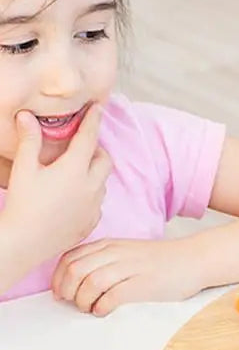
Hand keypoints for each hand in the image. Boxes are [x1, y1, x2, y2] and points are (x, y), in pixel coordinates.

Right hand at [3, 105, 110, 266]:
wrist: (26, 242)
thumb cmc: (23, 204)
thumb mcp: (24, 169)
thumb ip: (29, 140)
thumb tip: (27, 115)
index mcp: (75, 169)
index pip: (89, 138)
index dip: (93, 121)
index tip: (98, 108)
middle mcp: (91, 186)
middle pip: (105, 159)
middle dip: (97, 149)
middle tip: (82, 146)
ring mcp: (95, 205)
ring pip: (102, 182)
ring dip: (94, 172)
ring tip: (74, 171)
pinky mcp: (93, 221)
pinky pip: (98, 202)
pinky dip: (91, 194)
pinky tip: (74, 196)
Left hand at [51, 238, 199, 315]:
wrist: (195, 259)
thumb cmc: (162, 261)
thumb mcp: (128, 252)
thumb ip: (105, 260)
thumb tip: (78, 280)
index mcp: (110, 245)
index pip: (70, 258)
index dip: (58, 278)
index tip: (61, 293)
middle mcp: (116, 253)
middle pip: (76, 271)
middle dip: (67, 291)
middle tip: (74, 303)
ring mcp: (131, 268)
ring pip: (90, 282)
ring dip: (83, 300)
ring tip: (89, 308)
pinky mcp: (144, 284)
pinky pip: (112, 296)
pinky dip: (102, 306)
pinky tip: (104, 311)